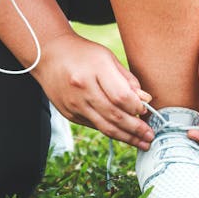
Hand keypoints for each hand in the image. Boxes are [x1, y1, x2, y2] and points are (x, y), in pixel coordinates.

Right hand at [32, 33, 154, 149]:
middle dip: (135, 129)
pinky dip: (111, 131)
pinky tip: (124, 134)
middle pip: (114, 115)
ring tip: (142, 143)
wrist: (47, 55)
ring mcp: (74, 103)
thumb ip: (127, 80)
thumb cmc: (83, 54)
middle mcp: (83, 88)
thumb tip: (145, 101)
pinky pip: (94, 126)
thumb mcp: (108, 58)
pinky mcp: (69, 113)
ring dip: (126, 137)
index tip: (146, 111)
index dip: (136, 107)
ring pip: (104, 126)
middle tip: (150, 137)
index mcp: (96, 68)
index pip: (121, 96)